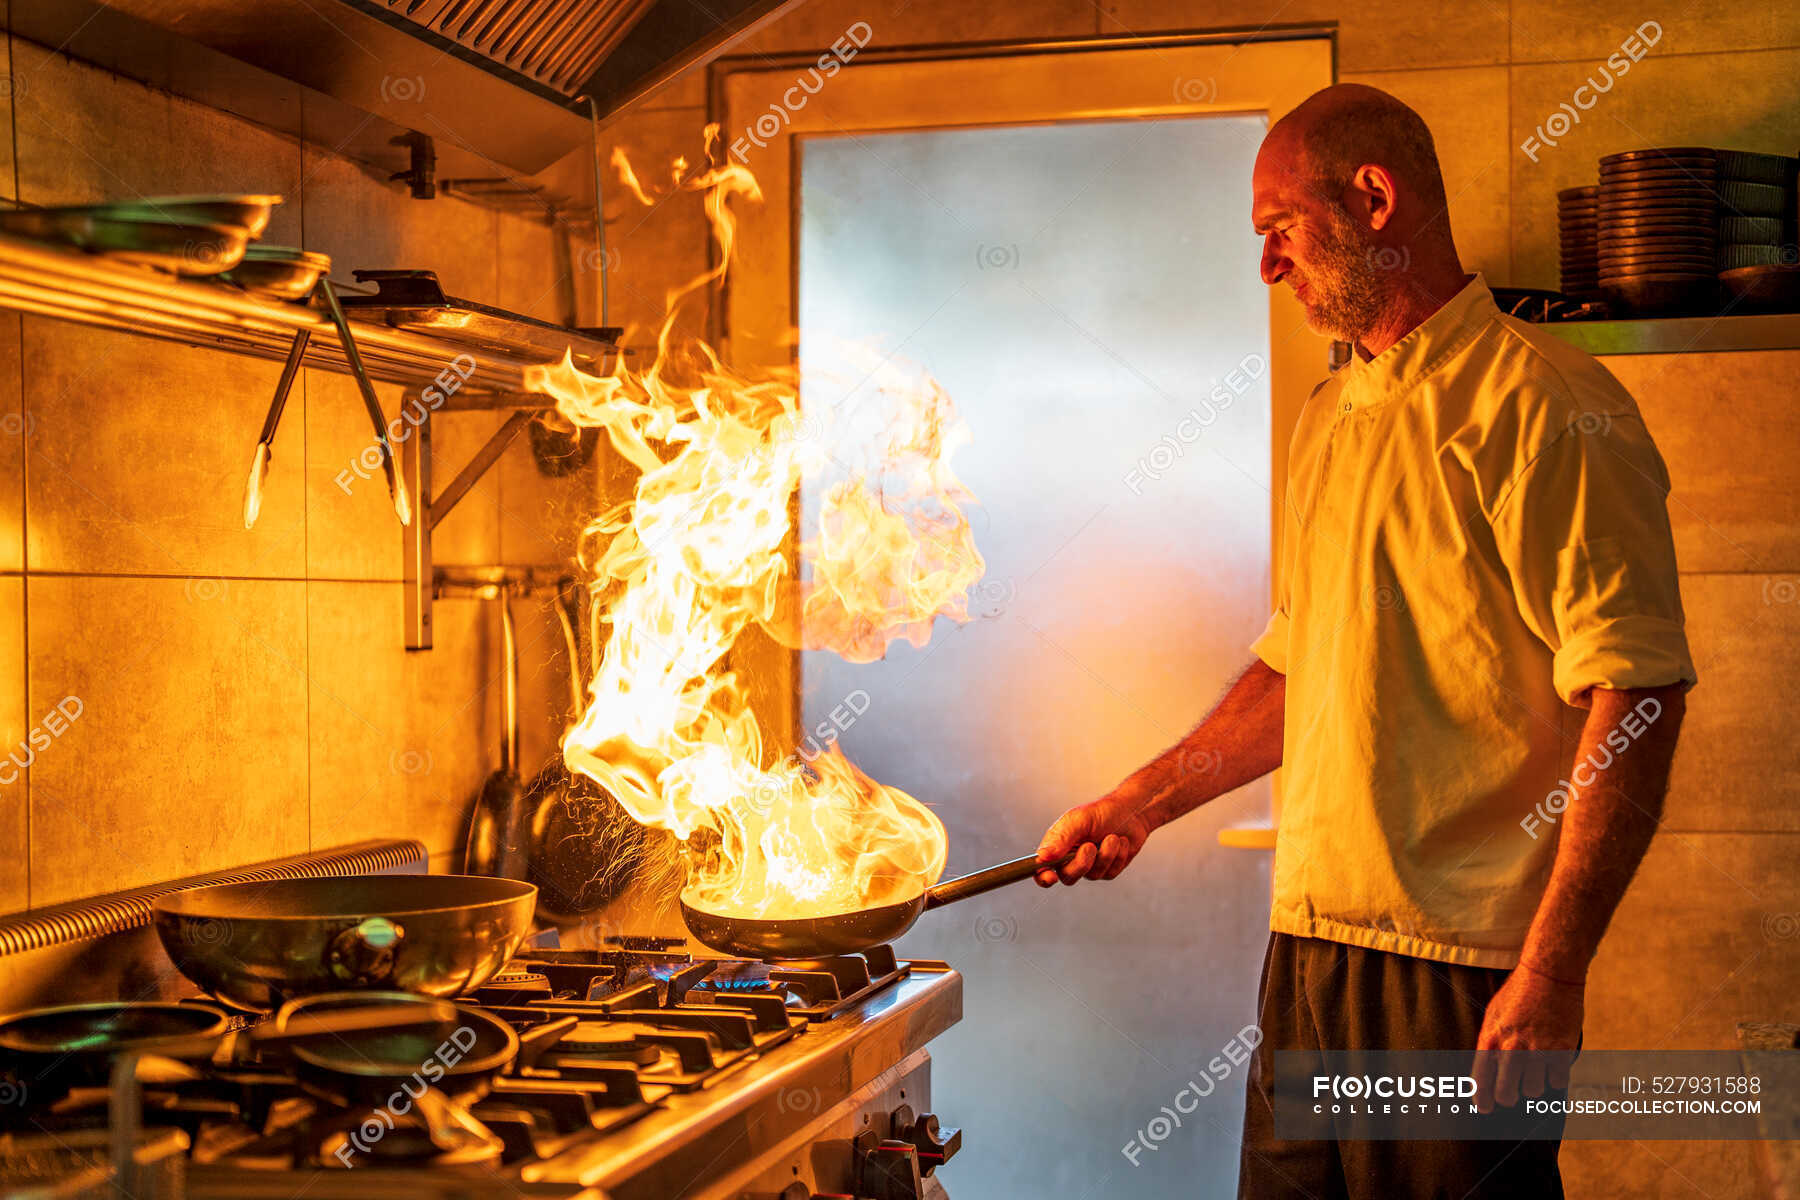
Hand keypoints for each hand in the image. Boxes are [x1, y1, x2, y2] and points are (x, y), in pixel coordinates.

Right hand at [1034, 787, 1157, 885]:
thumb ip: (1061, 838)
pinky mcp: (1108, 870)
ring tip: (1112, 837)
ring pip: (1093, 875)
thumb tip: (1042, 857)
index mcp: (1057, 845)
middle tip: (1090, 846)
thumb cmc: (1101, 812)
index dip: (1043, 877)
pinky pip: (1110, 872)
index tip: (1051, 877)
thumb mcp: (1079, 820)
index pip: (1041, 868)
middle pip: (1068, 877)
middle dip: (1081, 863)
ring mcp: (1090, 866)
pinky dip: (1117, 855)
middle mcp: (1070, 859)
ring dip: (1105, 854)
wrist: (1131, 812)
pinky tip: (1120, 842)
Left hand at [1471, 963, 1583, 1112]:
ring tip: (1535, 1067)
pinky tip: (1553, 1063)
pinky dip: (1555, 1077)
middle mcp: (1512, 1047)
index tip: (1485, 1108)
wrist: (1549, 975)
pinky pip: (1557, 1082)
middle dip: (1508, 1097)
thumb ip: (1491, 1043)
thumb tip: (1489, 1071)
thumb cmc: (1518, 994)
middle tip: (1512, 1094)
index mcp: (1491, 1038)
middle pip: (1506, 1094)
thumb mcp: (1494, 1015)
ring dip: (1534, 1084)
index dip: (1482, 1099)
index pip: (1481, 1079)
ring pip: (1533, 1091)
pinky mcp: (1561, 1050)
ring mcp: (1537, 1050)